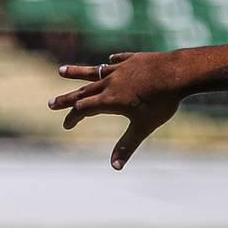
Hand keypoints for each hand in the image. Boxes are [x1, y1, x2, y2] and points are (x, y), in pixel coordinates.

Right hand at [48, 51, 182, 168]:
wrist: (176, 73)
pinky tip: (110, 62)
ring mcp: (120, 69)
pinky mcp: (132, 60)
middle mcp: (109, 83)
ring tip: (61, 72)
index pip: (84, 109)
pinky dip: (111, 64)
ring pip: (93, 72)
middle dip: (66, 98)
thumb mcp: (143, 127)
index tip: (67, 125)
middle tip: (51, 103)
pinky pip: (117, 62)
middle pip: (83, 91)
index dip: (74, 118)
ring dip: (77, 73)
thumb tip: (115, 167)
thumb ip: (127, 145)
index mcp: (109, 100)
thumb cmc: (160, 103)